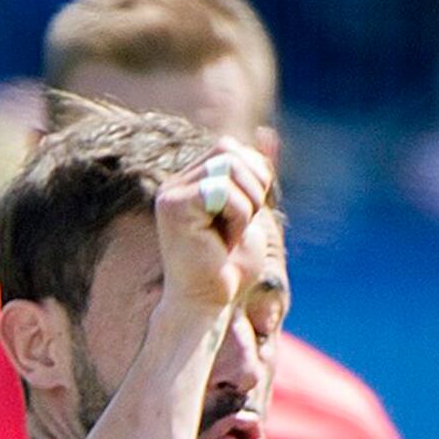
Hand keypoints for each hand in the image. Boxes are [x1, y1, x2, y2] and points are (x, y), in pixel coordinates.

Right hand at [150, 142, 274, 329]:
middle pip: (229, 150)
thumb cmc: (229, 269)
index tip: (245, 217)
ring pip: (228, 168)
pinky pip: (222, 191)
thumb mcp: (252, 211)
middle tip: (240, 227)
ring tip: (229, 237)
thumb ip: (256, 175)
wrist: (207, 304)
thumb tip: (267, 134)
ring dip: (245, 207)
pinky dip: (237, 217)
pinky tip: (221, 242)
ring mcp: (170, 194)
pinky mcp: (173, 207)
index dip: (253, 177)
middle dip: (251, 187)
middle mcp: (175, 184)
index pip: (231, 148)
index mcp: (189, 182)